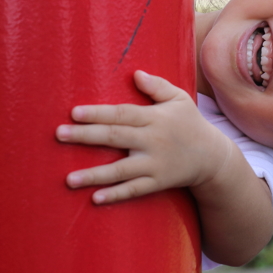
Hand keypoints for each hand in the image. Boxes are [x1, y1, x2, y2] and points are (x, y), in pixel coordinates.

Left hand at [56, 70, 232, 203]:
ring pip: (121, 170)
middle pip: (115, 137)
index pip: (122, 114)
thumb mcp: (179, 99)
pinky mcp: (158, 182)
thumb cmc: (190, 123)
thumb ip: (157, 86)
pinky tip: (95, 198)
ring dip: (94, 174)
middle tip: (59, 135)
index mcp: (154, 118)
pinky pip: (134, 190)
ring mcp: (155, 164)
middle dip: (86, 136)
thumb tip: (135, 74)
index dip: (98, 113)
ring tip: (68, 179)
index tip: (74, 113)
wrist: (213, 157)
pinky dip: (116, 194)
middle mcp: (153, 140)